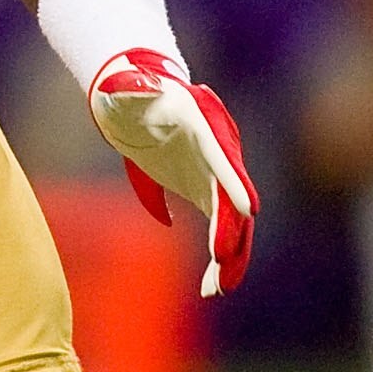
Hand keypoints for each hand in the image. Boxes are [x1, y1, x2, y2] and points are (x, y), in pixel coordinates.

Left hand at [90, 48, 258, 295]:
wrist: (134, 100)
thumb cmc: (127, 90)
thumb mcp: (123, 88)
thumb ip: (128, 88)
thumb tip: (128, 83)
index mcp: (202, 123)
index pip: (221, 156)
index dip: (233, 182)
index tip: (248, 210)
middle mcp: (217, 152)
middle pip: (232, 196)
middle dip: (232, 231)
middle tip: (223, 265)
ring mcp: (213, 174)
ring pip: (232, 219)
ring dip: (229, 254)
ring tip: (215, 288)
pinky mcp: (205, 191)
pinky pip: (220, 228)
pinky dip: (219, 256)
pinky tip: (210, 284)